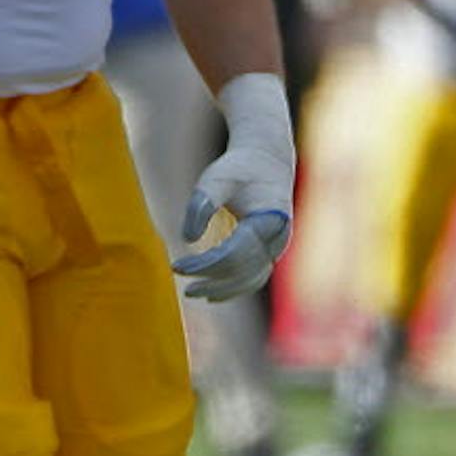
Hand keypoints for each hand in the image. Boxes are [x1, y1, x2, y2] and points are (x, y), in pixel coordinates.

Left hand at [172, 72, 293, 301]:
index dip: (204, 265)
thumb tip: (186, 239)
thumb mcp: (216, 179)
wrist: (269, 161)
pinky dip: (234, 288)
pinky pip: (254, 278)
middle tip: (183, 285)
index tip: (177, 266)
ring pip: (251, 280)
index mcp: (267, 220)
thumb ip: (201, 205)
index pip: (233, 255)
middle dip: (211, 280)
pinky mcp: (271, 252)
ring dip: (223, 290)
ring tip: (193, 293)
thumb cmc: (239, 168)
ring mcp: (277, 247)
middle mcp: (277, 239)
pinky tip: (212, 294)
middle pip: (242, 271)